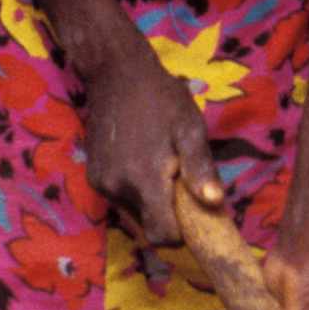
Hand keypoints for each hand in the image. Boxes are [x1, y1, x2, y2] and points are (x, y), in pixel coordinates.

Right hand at [80, 43, 217, 246]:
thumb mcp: (190, 129)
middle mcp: (116, 188)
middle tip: (184, 182)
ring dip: (154, 200)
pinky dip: (138, 190)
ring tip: (165, 166)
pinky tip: (145, 161)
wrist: (116, 74)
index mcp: (143, 179)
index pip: (162, 235)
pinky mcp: (94, 176)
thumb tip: (214, 202)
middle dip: (170, 213)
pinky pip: (122, 198)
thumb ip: (200, 168)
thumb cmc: (162, 100)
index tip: (196, 215)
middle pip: (150, 225)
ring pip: (136, 212)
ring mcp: (101, 183)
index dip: (182, 233)